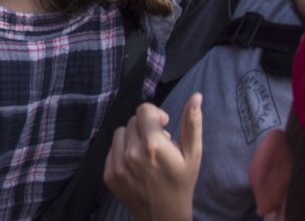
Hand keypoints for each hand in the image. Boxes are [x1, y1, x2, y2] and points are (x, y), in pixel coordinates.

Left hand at [103, 97, 200, 220]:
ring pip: (120, 133)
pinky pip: (111, 149)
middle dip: (146, 128)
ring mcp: (117, 164)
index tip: (164, 126)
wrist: (164, 215)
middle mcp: (131, 153)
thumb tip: (196, 96)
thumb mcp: (192, 155)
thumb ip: (192, 124)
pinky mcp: (108, 173)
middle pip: (133, 121)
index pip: (144, 110)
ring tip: (147, 155)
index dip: (155, 115)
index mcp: (153, 145)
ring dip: (132, 139)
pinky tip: (136, 166)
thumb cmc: (182, 183)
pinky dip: (122, 152)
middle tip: (158, 145)